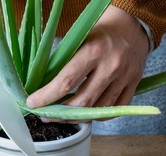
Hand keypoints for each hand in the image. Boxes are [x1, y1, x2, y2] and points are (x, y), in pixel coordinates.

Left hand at [26, 5, 148, 120]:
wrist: (132, 27)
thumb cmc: (100, 32)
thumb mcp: (79, 39)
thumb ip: (64, 63)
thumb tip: (43, 87)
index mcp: (94, 51)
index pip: (66, 82)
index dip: (47, 97)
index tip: (33, 104)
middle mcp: (111, 66)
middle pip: (82, 102)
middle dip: (60, 114)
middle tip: (46, 116)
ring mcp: (124, 78)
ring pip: (97, 111)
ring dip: (77, 118)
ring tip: (63, 116)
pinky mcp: (133, 86)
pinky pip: (113, 111)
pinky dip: (97, 115)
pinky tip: (86, 113)